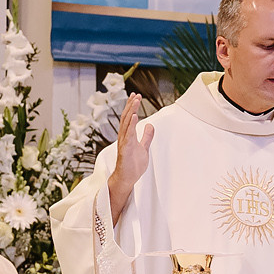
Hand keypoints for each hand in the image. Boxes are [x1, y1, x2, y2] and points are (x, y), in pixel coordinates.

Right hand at [108, 95, 150, 217]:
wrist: (127, 179)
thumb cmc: (133, 165)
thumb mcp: (144, 148)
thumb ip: (147, 136)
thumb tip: (149, 125)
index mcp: (128, 136)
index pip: (128, 118)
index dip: (131, 107)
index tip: (135, 96)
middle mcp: (124, 137)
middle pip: (126, 118)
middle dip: (131, 105)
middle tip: (135, 94)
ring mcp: (124, 143)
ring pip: (126, 124)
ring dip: (130, 111)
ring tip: (135, 100)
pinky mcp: (125, 149)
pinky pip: (127, 135)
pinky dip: (130, 125)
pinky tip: (133, 116)